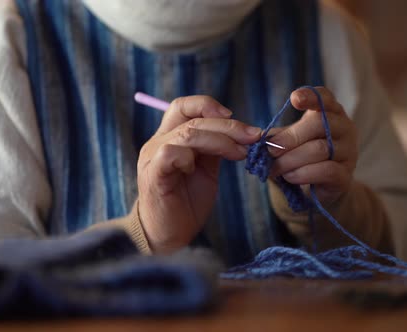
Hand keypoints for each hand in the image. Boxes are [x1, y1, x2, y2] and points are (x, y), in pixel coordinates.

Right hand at [137, 96, 261, 252]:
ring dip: (219, 140)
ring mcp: (153, 157)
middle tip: (253, 137)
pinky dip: (189, 157)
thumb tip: (243, 132)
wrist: (169, 236)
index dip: (208, 105)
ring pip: (187, 134)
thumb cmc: (186, 203)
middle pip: (192, 119)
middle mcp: (158, 142)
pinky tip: (196, 170)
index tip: (234, 117)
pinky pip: (171, 153)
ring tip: (239, 154)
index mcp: (169, 137)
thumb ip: (215, 148)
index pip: (184, 106)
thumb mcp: (206, 169)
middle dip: (228, 126)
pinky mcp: (153, 175)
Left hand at [268, 87, 357, 205]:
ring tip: (275, 169)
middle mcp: (345, 128)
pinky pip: (326, 170)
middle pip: (320, 123)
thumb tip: (254, 138)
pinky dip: (303, 174)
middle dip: (290, 138)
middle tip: (270, 151)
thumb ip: (274, 136)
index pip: (325, 97)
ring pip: (320, 149)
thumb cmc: (301, 157)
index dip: (311, 96)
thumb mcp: (287, 142)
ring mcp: (349, 152)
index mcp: (330, 112)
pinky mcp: (346, 175)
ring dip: (291, 160)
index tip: (294, 99)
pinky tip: (290, 177)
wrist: (319, 188)